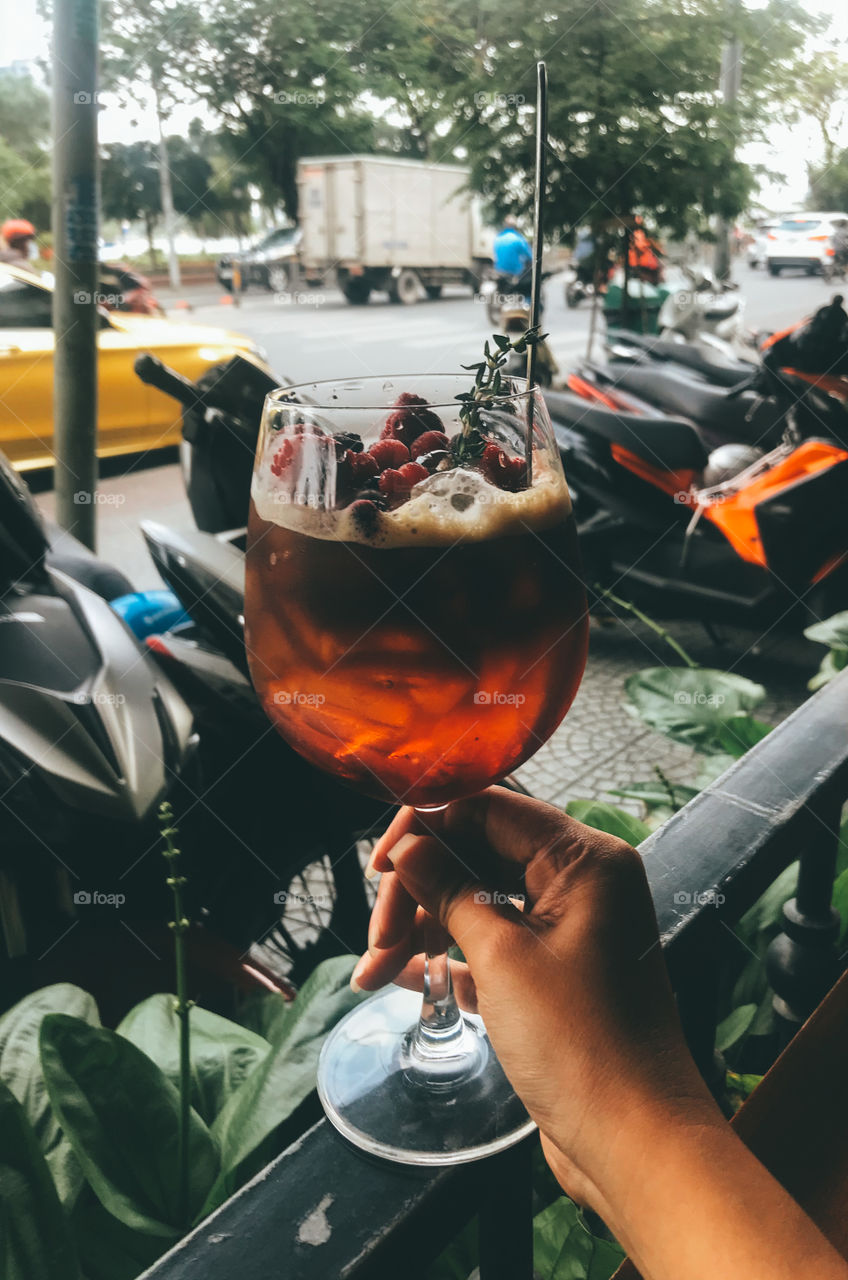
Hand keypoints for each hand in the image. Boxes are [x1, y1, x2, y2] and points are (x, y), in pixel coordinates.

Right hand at [352, 787, 706, 1209]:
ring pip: (478, 902)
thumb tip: (407, 847)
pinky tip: (405, 979)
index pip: (489, 808)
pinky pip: (491, 944)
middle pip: (478, 855)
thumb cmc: (581, 1045)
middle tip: (375, 940)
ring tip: (373, 974)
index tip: (379, 864)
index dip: (426, 828)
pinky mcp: (554, 973)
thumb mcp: (500, 957)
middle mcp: (581, 884)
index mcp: (584, 860)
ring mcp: (568, 929)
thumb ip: (448, 890)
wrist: (634, 1142)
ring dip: (423, 930)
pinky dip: (449, 957)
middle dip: (418, 892)